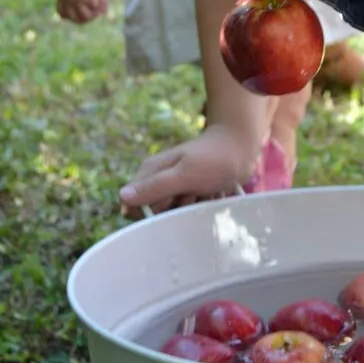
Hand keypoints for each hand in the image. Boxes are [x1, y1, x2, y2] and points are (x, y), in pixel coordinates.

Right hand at [57, 0, 107, 22]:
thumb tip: (103, 14)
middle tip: (92, 10)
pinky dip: (66, 15)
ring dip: (78, 18)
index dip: (98, 12)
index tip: (99, 5)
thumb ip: (103, 0)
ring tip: (83, 13)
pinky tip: (73, 11)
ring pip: (71, 17)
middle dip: (89, 17)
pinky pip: (60, 11)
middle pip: (83, 18)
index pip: (94, 13)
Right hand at [119, 125, 259, 217]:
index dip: (150, 212)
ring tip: (203, 191)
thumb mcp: (184, 173)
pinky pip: (188, 210)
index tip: (170, 204)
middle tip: (192, 192)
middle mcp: (158, 180)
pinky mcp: (189, 193)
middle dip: (175, 208)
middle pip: (155, 212)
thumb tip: (122, 198)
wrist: (241, 149)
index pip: (132, 204)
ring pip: (173, 213)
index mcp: (150, 171)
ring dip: (191, 207)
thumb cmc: (213, 158)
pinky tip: (210, 194)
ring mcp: (175, 187)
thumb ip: (155, 187)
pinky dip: (200, 206)